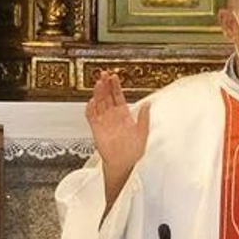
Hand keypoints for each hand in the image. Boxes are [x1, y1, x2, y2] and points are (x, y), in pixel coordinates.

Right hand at [86, 71, 149, 208]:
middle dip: (105, 85)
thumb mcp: (143, 132)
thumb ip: (144, 118)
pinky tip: (92, 101)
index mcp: (124, 115)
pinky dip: (90, 109)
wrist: (124, 164)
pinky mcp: (97, 129)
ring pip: (99, 104)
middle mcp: (113, 116)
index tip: (114, 76)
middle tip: (103, 74)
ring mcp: (104, 122)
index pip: (118, 96)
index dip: (115, 86)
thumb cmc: (134, 151)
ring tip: (99, 83)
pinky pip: (91, 117)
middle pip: (107, 97)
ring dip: (98, 94)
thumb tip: (148, 104)